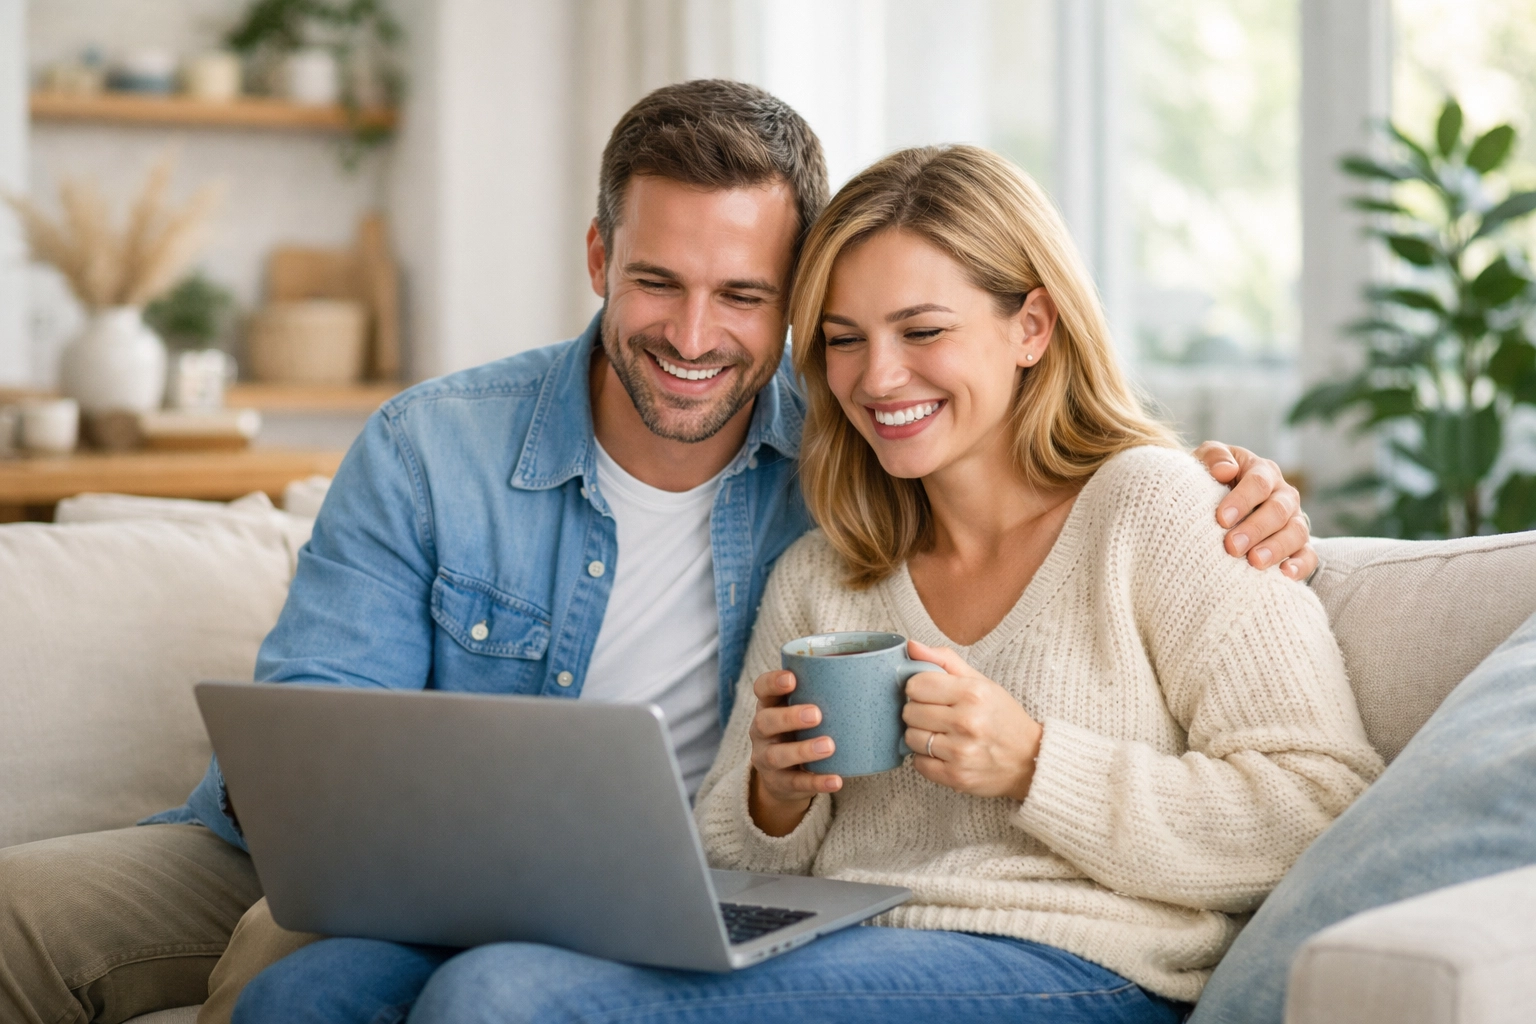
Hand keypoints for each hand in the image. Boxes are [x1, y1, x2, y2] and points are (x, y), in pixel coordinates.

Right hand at [746, 669, 842, 836]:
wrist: (785, 774)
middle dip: (789, 717)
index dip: (773, 682)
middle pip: (765, 721)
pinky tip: (836, 780)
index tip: (792, 678)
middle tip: (817, 714)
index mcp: (770, 705)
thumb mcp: (805, 707)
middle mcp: (762, 730)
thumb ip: (829, 689)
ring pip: (777, 755)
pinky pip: (796, 783)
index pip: (762, 689)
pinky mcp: (780, 783)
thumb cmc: (804, 728)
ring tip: (829, 746)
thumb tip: (880, 662)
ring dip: (803, 750)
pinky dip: (817, 782)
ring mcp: (767, 758)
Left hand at [902, 641, 1043, 801]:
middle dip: (918, 711)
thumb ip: (944, 660)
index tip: (930, 694)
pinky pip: (918, 764)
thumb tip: (911, 645)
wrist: (1030, 760)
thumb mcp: (980, 682)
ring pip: (910, 738)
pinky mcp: (956, 777)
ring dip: (920, 735)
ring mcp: (961, 752)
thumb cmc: (1002, 717)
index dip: (918, 688)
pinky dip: (925, 759)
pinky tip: (942, 753)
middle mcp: (967, 722)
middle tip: (937, 715)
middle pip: (910, 712)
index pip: (916, 685)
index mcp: (973, 693)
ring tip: (940, 734)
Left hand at [1194, 441, 1315, 579]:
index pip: (1258, 482)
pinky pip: (1309, 555)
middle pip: (1278, 510)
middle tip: (1232, 547)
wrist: (1214, 503)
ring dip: (1276, 548)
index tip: (1222, 519)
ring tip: (1255, 562)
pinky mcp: (1299, 545)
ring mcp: (1294, 520)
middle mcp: (1282, 494)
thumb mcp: (1204, 461)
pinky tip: (1286, 575)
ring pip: (1296, 532)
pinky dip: (1301, 565)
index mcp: (1262, 471)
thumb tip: (1225, 470)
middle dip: (1255, 529)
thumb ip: (1213, 457)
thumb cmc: (1209, 480)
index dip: (1242, 500)